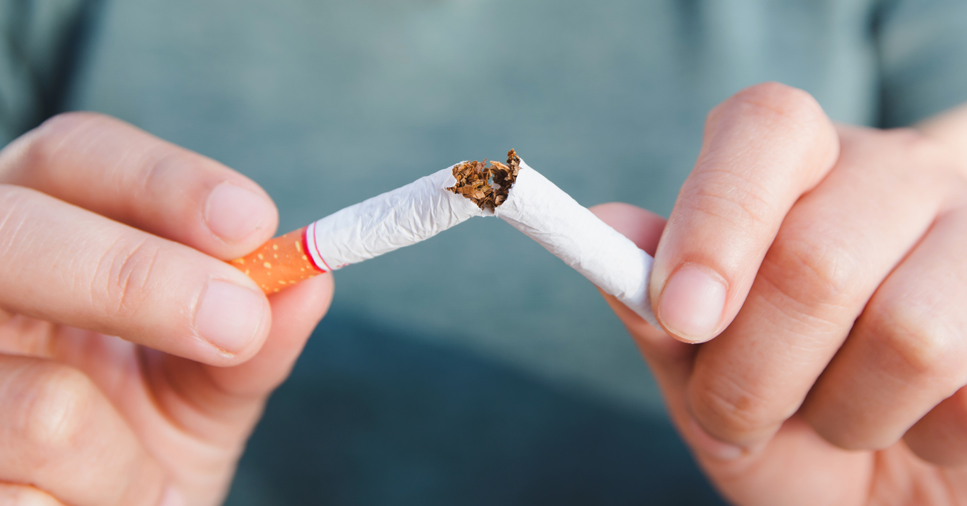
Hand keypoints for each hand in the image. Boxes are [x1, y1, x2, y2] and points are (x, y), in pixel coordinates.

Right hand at [0, 113, 333, 505]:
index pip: (75, 157)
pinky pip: (26, 492)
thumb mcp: (207, 384)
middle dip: (138, 276)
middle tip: (239, 322)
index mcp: (44, 238)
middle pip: (20, 231)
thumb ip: (254, 335)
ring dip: (124, 459)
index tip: (252, 223)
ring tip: (137, 482)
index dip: (161, 179)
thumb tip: (310, 281)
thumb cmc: (141, 445)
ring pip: (43, 402)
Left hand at [593, 83, 966, 504]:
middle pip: (817, 257)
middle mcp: (899, 179)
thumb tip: (607, 228)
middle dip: (753, 373)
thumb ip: (658, 310)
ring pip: (909, 333)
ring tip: (840, 421)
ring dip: (846, 416)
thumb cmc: (789, 415)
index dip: (717, 218)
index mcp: (804, 167)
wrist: (893, 482)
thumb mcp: (706, 374)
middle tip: (737, 415)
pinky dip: (926, 442)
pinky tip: (918, 425)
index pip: (767, 128)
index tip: (682, 315)